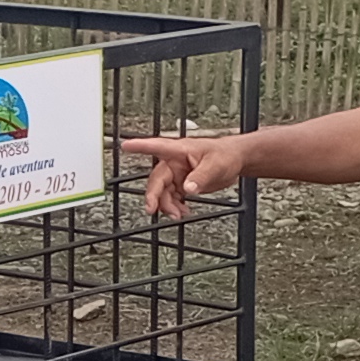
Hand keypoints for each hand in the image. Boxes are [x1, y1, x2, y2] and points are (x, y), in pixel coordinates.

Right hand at [122, 133, 246, 218]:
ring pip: (163, 192)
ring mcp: (177, 174)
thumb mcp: (215, 165)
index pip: (156, 146)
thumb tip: (188, 188)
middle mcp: (175, 162)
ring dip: (167, 205)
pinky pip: (172, 197)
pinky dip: (175, 206)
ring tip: (178, 214)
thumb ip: (201, 177)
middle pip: (157, 179)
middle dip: (154, 196)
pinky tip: (182, 211)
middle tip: (153, 209)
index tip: (125, 146)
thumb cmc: (225, 155)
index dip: (140, 146)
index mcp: (179, 151)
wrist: (235, 162)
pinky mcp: (182, 184)